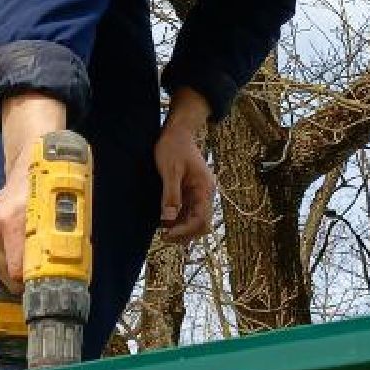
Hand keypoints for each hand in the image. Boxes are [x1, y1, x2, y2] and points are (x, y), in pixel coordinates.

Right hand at [0, 93, 66, 289]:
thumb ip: (63, 240)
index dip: (35, 284)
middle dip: (29, 282)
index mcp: (16, 220)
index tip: (48, 290)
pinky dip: (10, 266)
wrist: (26, 163)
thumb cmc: (50, 186)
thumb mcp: (64, 212)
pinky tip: (22, 259)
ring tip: (36, 266)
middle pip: (10, 276)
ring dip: (20, 275)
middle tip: (47, 280)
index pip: (18, 270)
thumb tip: (70, 274)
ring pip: (2, 273)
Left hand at [155, 91, 215, 242]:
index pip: (200, 219)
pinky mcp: (192, 192)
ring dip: (181, 229)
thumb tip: (168, 219)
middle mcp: (205, 193)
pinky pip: (189, 212)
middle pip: (201, 224)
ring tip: (163, 232)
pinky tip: (166, 222)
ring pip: (195, 220)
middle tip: (164, 237)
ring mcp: (199, 193)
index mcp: (204, 188)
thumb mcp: (170, 170)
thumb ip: (170, 195)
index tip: (167, 234)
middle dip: (184, 234)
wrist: (178, 131)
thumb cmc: (173, 147)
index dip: (184, 230)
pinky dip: (179, 220)